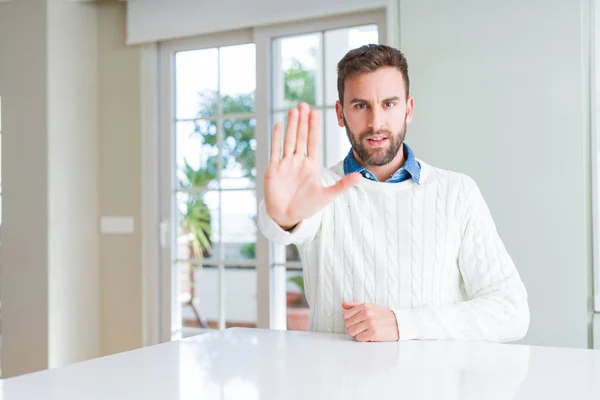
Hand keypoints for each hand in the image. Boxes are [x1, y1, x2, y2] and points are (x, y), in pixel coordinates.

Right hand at [264, 103, 360, 228]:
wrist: (287, 217)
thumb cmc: (306, 207)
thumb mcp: (326, 196)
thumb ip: (342, 185)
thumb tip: (361, 177)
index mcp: (311, 165)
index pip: (313, 141)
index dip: (313, 127)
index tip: (315, 112)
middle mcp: (298, 161)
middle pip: (300, 136)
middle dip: (302, 121)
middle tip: (303, 104)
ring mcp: (285, 164)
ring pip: (289, 140)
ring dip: (291, 125)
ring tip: (293, 110)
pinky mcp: (274, 169)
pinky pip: (275, 150)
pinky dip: (277, 138)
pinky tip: (278, 125)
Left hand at [342, 302, 399, 341]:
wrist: (399, 323)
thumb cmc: (383, 316)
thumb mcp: (370, 306)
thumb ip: (355, 305)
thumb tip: (343, 304)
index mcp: (365, 306)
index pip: (346, 315)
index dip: (348, 321)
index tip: (354, 322)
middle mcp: (367, 314)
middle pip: (347, 325)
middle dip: (352, 328)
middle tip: (359, 329)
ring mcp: (370, 324)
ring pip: (352, 332)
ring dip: (356, 334)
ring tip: (363, 332)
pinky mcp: (374, 334)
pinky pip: (359, 338)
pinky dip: (362, 339)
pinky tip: (368, 336)